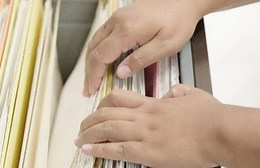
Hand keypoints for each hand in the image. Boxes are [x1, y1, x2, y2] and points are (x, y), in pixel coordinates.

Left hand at [76, 84, 224, 166]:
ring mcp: (144, 133)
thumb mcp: (194, 95)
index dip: (103, 103)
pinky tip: (88, 150)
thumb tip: (173, 92)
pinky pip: (117, 149)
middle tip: (83, 127)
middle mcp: (144, 116)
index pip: (119, 98)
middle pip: (107, 113)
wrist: (220, 131)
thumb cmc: (210, 116)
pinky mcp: (148, 151)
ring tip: (80, 139)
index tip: (97, 108)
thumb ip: (180, 92)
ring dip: (89, 134)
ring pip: (107, 129)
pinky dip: (99, 149)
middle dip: (90, 120)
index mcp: (153, 104)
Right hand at [83, 0, 206, 95]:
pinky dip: (96, 50)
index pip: (100, 56)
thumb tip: (121, 72)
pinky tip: (99, 59)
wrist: (183, 0)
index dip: (94, 75)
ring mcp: (117, 18)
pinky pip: (101, 35)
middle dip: (89, 72)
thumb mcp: (165, 45)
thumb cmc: (178, 19)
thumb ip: (141, 60)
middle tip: (88, 87)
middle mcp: (118, 22)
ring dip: (90, 62)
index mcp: (127, 30)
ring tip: (92, 77)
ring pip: (94, 42)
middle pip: (93, 50)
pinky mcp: (120, 17)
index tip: (92, 88)